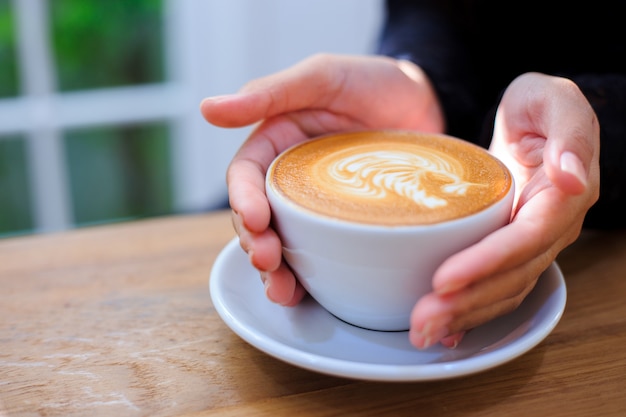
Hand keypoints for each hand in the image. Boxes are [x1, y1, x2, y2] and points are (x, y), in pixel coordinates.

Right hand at [200, 53, 444, 305]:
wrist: (424, 102)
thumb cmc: (370, 82)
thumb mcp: (320, 77)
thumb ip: (269, 93)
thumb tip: (208, 109)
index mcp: (274, 145)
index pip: (245, 178)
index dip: (242, 201)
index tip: (256, 220)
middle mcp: (288, 180)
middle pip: (257, 218)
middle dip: (255, 243)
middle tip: (268, 262)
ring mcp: (316, 205)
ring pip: (283, 242)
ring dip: (275, 271)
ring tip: (282, 291)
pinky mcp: (343, 224)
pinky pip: (320, 252)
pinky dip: (308, 277)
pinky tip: (305, 295)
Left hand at [409, 72, 599, 348]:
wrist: (533, 120)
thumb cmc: (539, 105)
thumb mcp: (553, 100)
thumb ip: (570, 133)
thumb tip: (570, 179)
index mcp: (561, 197)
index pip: (525, 239)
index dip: (487, 262)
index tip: (444, 279)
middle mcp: (551, 229)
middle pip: (511, 276)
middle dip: (467, 302)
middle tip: (421, 320)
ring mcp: (532, 243)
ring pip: (504, 290)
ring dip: (464, 315)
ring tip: (423, 332)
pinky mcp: (511, 249)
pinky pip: (497, 287)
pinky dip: (472, 312)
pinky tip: (445, 331)